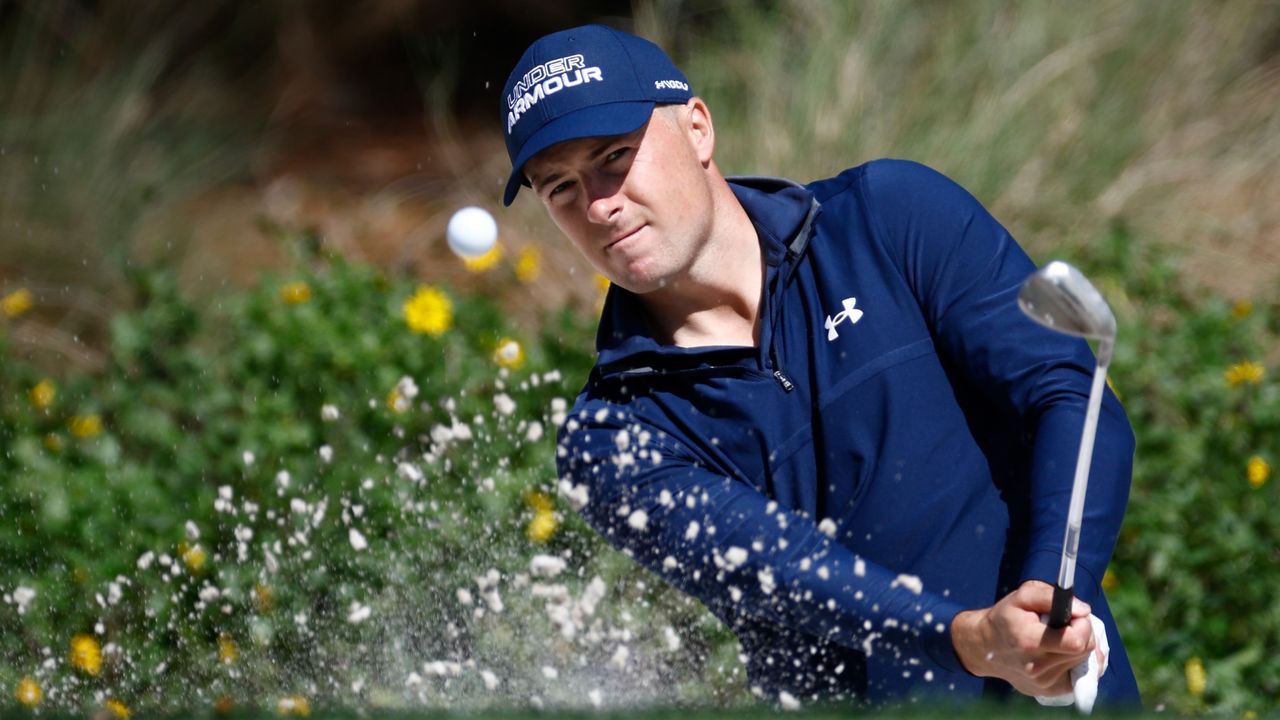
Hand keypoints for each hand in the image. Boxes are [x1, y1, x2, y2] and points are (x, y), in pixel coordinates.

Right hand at [950, 580, 1096, 696]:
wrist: (985, 646)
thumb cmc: (1006, 617)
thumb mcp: (1022, 596)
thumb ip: (1051, 596)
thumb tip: (1084, 610)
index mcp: (1029, 641)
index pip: (1077, 641)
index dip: (1083, 625)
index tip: (1073, 616)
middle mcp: (1037, 667)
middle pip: (1084, 651)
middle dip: (1083, 632)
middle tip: (1066, 624)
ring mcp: (1043, 682)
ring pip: (1081, 661)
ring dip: (1077, 646)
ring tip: (1057, 637)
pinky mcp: (1048, 691)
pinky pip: (1078, 675)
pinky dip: (1074, 661)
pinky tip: (1060, 652)